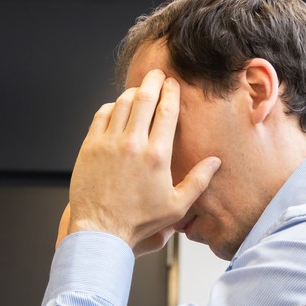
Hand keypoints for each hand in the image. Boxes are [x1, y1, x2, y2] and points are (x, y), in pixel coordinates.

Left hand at [63, 69, 219, 254]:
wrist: (100, 230)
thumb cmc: (138, 221)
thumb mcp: (176, 206)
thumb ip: (198, 181)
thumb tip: (215, 161)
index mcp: (157, 155)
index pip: (166, 111)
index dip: (171, 92)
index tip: (173, 84)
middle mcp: (132, 144)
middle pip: (144, 98)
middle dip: (153, 81)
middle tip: (157, 74)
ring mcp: (108, 144)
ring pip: (122, 103)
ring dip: (133, 92)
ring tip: (140, 90)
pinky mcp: (90, 147)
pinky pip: (101, 115)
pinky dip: (111, 107)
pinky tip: (117, 108)